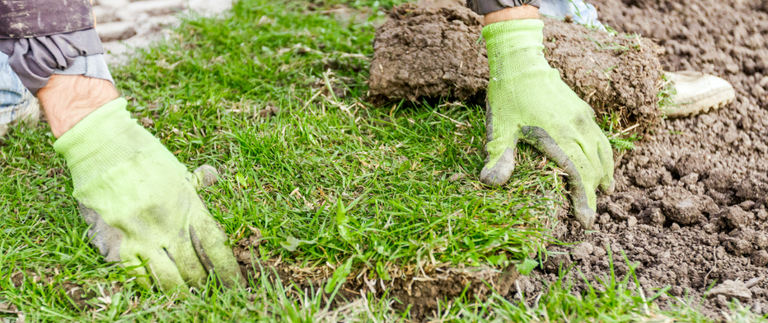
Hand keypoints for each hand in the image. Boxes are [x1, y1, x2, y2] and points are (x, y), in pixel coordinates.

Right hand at [55, 99, 241, 291]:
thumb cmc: (142, 155)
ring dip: (180, 291)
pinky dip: (148, 284)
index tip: (237, 285)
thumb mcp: (177, 168)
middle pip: (194, 267)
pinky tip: (156, 290)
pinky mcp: (116, 239)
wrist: (102, 146)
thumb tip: (214, 178)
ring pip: (167, 277)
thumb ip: (197, 181)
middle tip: (211, 293)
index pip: (215, 246)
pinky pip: (135, 273)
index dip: (228, 270)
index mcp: (189, 205)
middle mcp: (168, 223)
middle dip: (204, 284)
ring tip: (188, 297)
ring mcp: (142, 234)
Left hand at [479, 19, 613, 228]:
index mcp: (557, 136)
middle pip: (594, 167)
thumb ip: (499, 156)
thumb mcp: (499, 127)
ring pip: (602, 151)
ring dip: (604, 173)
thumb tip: (490, 184)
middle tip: (591, 215)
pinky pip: (600, 137)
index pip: (578, 174)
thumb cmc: (507, 95)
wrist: (521, 60)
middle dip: (594, 192)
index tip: (585, 220)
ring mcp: (582, 117)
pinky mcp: (582, 109)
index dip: (583, 199)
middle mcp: (576, 128)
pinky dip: (604, 154)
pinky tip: (601, 162)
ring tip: (605, 191)